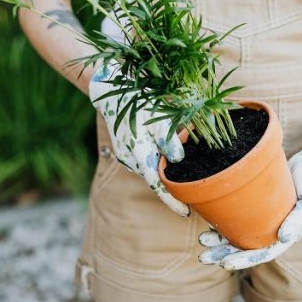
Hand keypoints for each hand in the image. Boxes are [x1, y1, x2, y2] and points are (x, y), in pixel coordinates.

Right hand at [89, 61, 189, 216]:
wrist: (111, 89)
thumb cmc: (138, 100)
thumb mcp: (156, 116)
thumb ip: (167, 138)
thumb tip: (178, 158)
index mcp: (138, 153)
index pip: (157, 185)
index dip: (171, 201)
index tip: (186, 213)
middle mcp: (130, 159)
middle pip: (156, 175)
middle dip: (173, 175)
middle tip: (190, 165)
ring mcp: (126, 155)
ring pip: (151, 165)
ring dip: (165, 161)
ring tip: (178, 143)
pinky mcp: (125, 149)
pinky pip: (145, 157)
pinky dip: (156, 154)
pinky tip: (162, 140)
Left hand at [197, 127, 301, 269]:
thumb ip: (300, 219)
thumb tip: (284, 238)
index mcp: (287, 234)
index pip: (263, 254)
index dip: (244, 261)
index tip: (225, 263)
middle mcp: (273, 229)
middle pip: (246, 247)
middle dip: (224, 253)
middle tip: (204, 257)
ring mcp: (264, 217)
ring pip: (238, 234)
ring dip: (219, 241)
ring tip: (203, 239)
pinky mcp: (256, 204)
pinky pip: (237, 216)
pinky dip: (223, 220)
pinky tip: (209, 219)